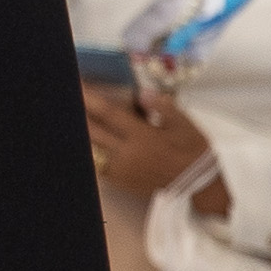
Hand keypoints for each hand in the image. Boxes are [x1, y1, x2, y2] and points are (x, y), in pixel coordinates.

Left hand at [76, 86, 210, 200]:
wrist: (199, 186)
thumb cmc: (194, 152)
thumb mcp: (186, 126)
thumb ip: (164, 108)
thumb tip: (143, 92)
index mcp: (142, 137)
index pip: (108, 113)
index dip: (90, 98)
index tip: (78, 84)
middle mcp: (126, 154)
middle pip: (92, 131)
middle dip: (79, 113)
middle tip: (71, 97)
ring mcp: (121, 170)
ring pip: (91, 148)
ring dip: (82, 132)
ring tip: (78, 117)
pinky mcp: (120, 181)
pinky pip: (97, 164)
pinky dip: (90, 151)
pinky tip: (89, 141)